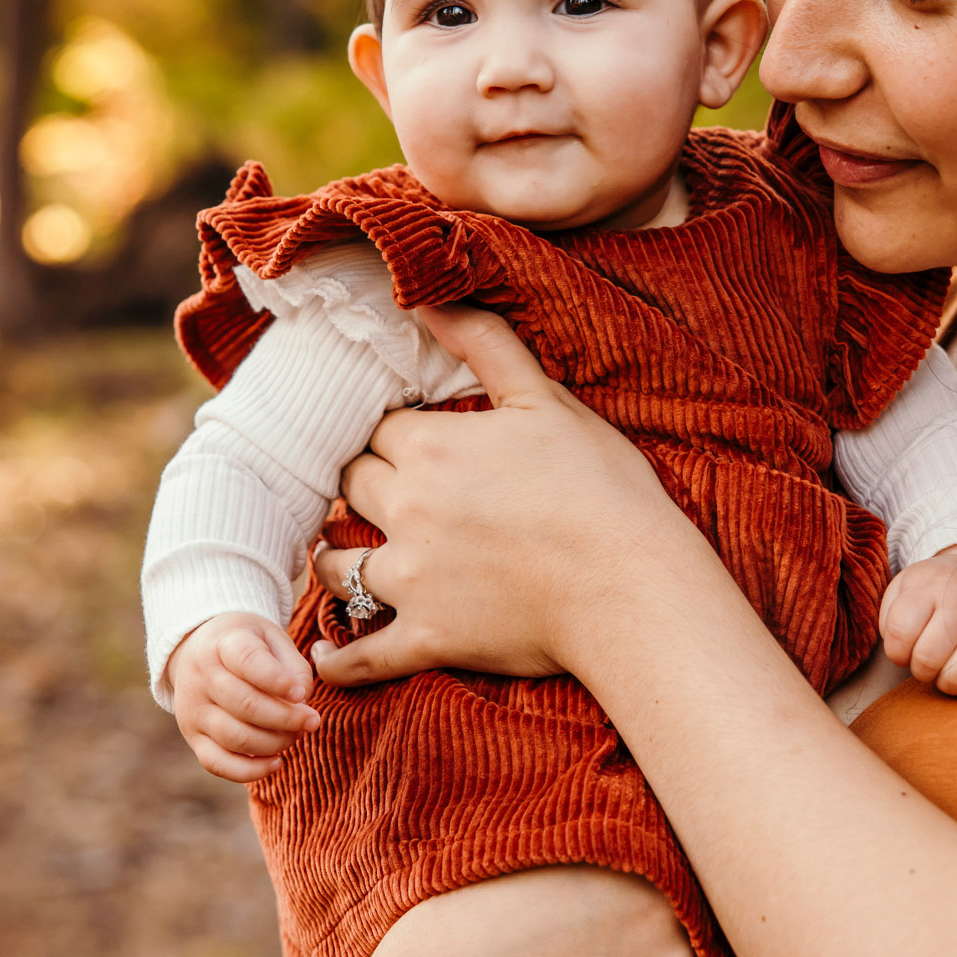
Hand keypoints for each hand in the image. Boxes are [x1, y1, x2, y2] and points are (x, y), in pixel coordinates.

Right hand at [167, 611, 319, 781]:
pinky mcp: (193, 737)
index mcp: (223, 643)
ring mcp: (193, 710)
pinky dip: (249, 771)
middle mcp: (201, 676)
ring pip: (234, 737)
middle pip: (244, 704)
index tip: (302, 693)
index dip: (277, 680)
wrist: (199, 650)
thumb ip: (293, 666)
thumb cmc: (247, 645)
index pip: (247, 660)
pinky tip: (276, 762)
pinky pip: (217, 764)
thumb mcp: (272, 639)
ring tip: (296, 735)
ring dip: (274, 743)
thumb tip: (302, 703)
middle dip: (286, 718)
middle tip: (312, 720)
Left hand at [310, 304, 683, 690]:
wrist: (630, 585)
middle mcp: (406, 510)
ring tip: (333, 555)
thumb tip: (428, 296)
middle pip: (349, 487)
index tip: (398, 439)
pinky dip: (340, 660)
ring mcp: (411, 580)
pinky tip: (326, 657)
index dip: (388, 432)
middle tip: (360, 490)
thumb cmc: (601, 488)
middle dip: (354, 484)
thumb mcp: (546, 399)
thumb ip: (483, 343)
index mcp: (431, 448)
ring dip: (331, 557)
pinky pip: (362, 656)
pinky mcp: (427, 639)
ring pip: (337, 565)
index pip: (378, 430)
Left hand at [878, 541, 956, 700]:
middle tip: (928, 658)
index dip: (896, 650)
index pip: (899, 633)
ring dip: (946, 681)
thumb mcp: (906, 587)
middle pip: (926, 661)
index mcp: (931, 584)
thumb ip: (889, 617)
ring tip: (950, 662)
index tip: (905, 646)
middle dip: (920, 668)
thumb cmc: (940, 591)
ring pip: (956, 679)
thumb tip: (898, 653)